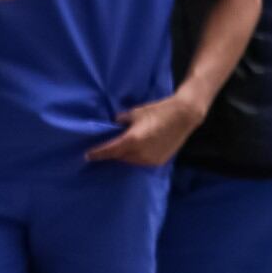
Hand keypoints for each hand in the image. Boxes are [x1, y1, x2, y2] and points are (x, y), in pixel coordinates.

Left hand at [86, 88, 206, 166]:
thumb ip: (121, 120)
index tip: (87, 156)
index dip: (97, 154)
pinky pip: (142, 161)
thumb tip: (113, 124)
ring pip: (131, 161)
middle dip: (112, 153)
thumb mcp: (135, 112)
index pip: (109, 150)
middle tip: (107, 148)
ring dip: (125, 155)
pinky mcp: (159, 161)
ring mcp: (150, 159)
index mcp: (132, 140)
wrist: (184, 116)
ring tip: (124, 148)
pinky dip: (137, 156)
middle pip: (119, 157)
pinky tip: (138, 149)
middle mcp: (140, 153)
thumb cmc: (158, 111)